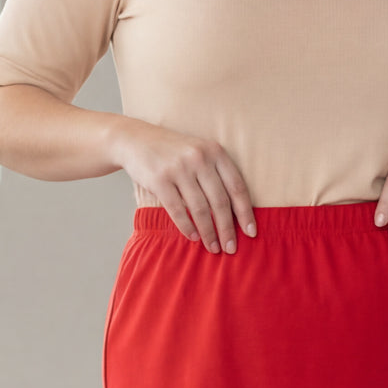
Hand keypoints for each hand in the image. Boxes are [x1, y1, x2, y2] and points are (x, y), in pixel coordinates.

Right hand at [114, 119, 256, 251]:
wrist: (136, 139)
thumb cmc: (174, 152)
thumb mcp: (200, 152)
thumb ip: (217, 174)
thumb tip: (236, 213)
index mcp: (215, 151)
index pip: (237, 187)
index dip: (245, 212)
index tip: (251, 232)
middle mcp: (199, 158)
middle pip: (220, 201)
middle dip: (227, 229)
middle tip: (231, 248)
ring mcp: (178, 168)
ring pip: (200, 209)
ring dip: (208, 232)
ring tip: (213, 247)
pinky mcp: (159, 179)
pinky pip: (177, 210)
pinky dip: (186, 227)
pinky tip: (193, 237)